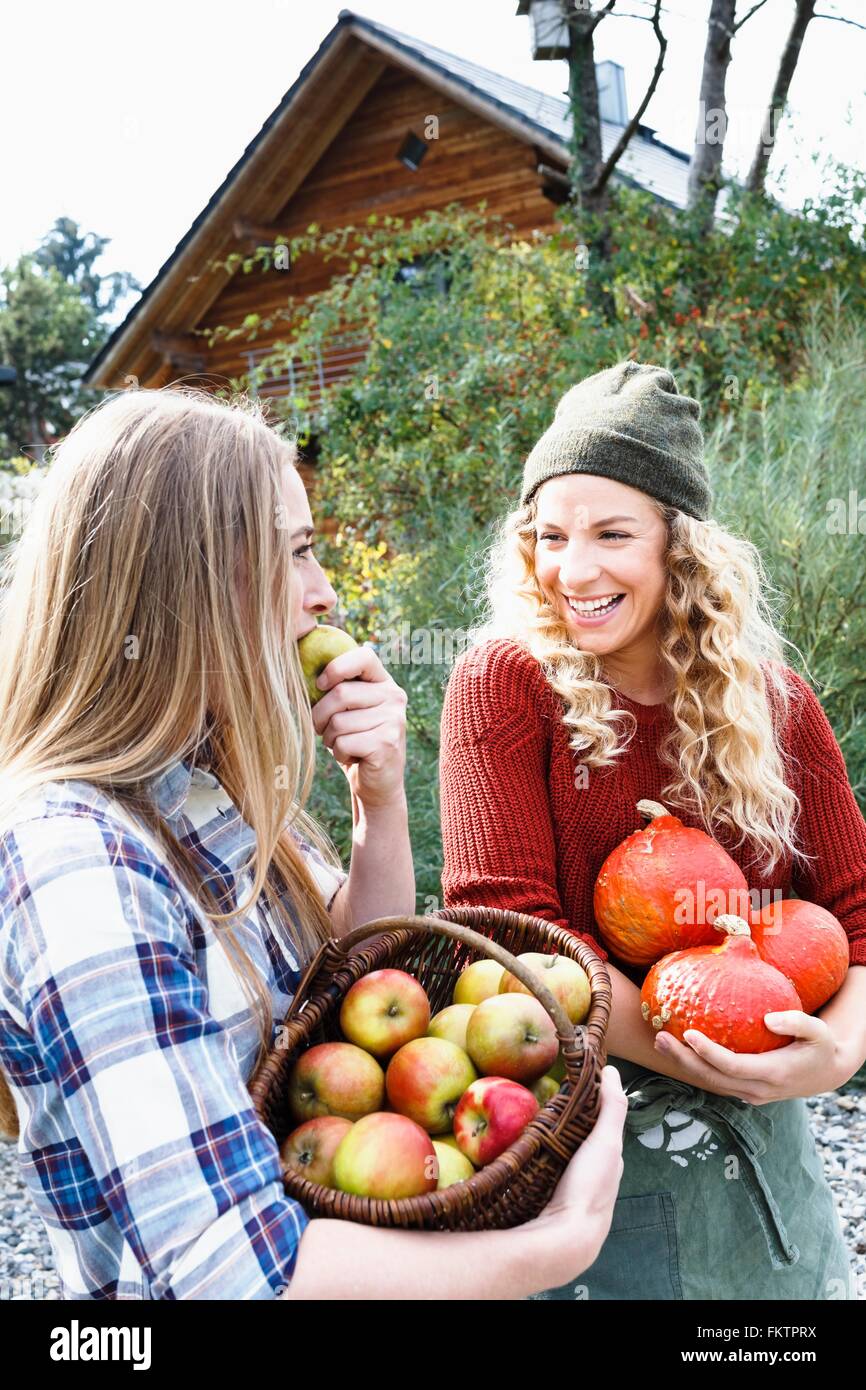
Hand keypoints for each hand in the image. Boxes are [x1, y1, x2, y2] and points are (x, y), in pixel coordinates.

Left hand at [310, 643, 406, 808]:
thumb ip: (335, 691)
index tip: (321, 683)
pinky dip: (338, 754)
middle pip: (341, 693)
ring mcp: (393, 720)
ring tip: (342, 745)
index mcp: (385, 683)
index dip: (337, 667)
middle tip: (321, 729)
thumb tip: (295, 674)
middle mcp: (394, 697)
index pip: (364, 656)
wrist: (378, 783)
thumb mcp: (347, 712)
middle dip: (320, 715)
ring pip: (338, 722)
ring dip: (329, 738)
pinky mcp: (386, 744)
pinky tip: (352, 757)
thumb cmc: (355, 741)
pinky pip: (343, 743)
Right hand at [528, 1066, 626, 1287]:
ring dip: (546, 1144)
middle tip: (540, 1101)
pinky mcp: (547, 1202)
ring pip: (559, 1159)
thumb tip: (613, 1070)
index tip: (568, 1084)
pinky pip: (542, 1174)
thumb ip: (612, 1108)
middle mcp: (592, 1179)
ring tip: (523, 1123)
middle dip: (565, 1125)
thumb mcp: (605, 1142)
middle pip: (577, 1143)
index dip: (588, 1106)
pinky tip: (520, 1156)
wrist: (566, 1239)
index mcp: (608, 1164)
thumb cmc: (590, 1186)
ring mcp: (569, 1193)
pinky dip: (535, 1161)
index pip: (599, 1127)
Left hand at [653, 1011, 850, 1103]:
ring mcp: (750, 1094)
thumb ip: (797, 1022)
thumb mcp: (819, 1031)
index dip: (708, 1052)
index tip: (688, 1033)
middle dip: (683, 1059)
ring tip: (660, 1042)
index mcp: (773, 1073)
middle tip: (659, 1037)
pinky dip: (695, 1067)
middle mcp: (757, 1089)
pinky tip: (678, 1050)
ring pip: (710, 1082)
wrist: (826, 1073)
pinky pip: (716, 1081)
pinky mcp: (745, 1091)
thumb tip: (769, 1019)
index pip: (732, 1066)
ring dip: (683, 1064)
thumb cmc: (821, 1046)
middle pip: (712, 1078)